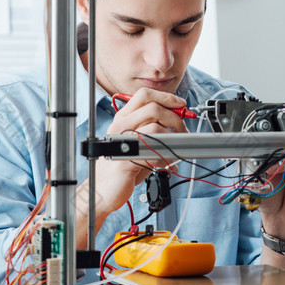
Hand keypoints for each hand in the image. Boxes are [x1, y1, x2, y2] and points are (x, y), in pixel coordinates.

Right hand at [95, 88, 187, 215]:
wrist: (102, 189)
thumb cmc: (121, 166)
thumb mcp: (137, 141)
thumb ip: (153, 128)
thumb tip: (179, 120)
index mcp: (123, 118)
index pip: (144, 95)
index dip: (166, 97)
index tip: (180, 105)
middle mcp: (120, 127)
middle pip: (153, 108)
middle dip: (175, 119)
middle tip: (182, 131)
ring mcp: (121, 143)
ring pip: (155, 128)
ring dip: (173, 139)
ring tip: (175, 150)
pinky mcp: (125, 161)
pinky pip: (153, 153)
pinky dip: (165, 158)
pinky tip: (166, 164)